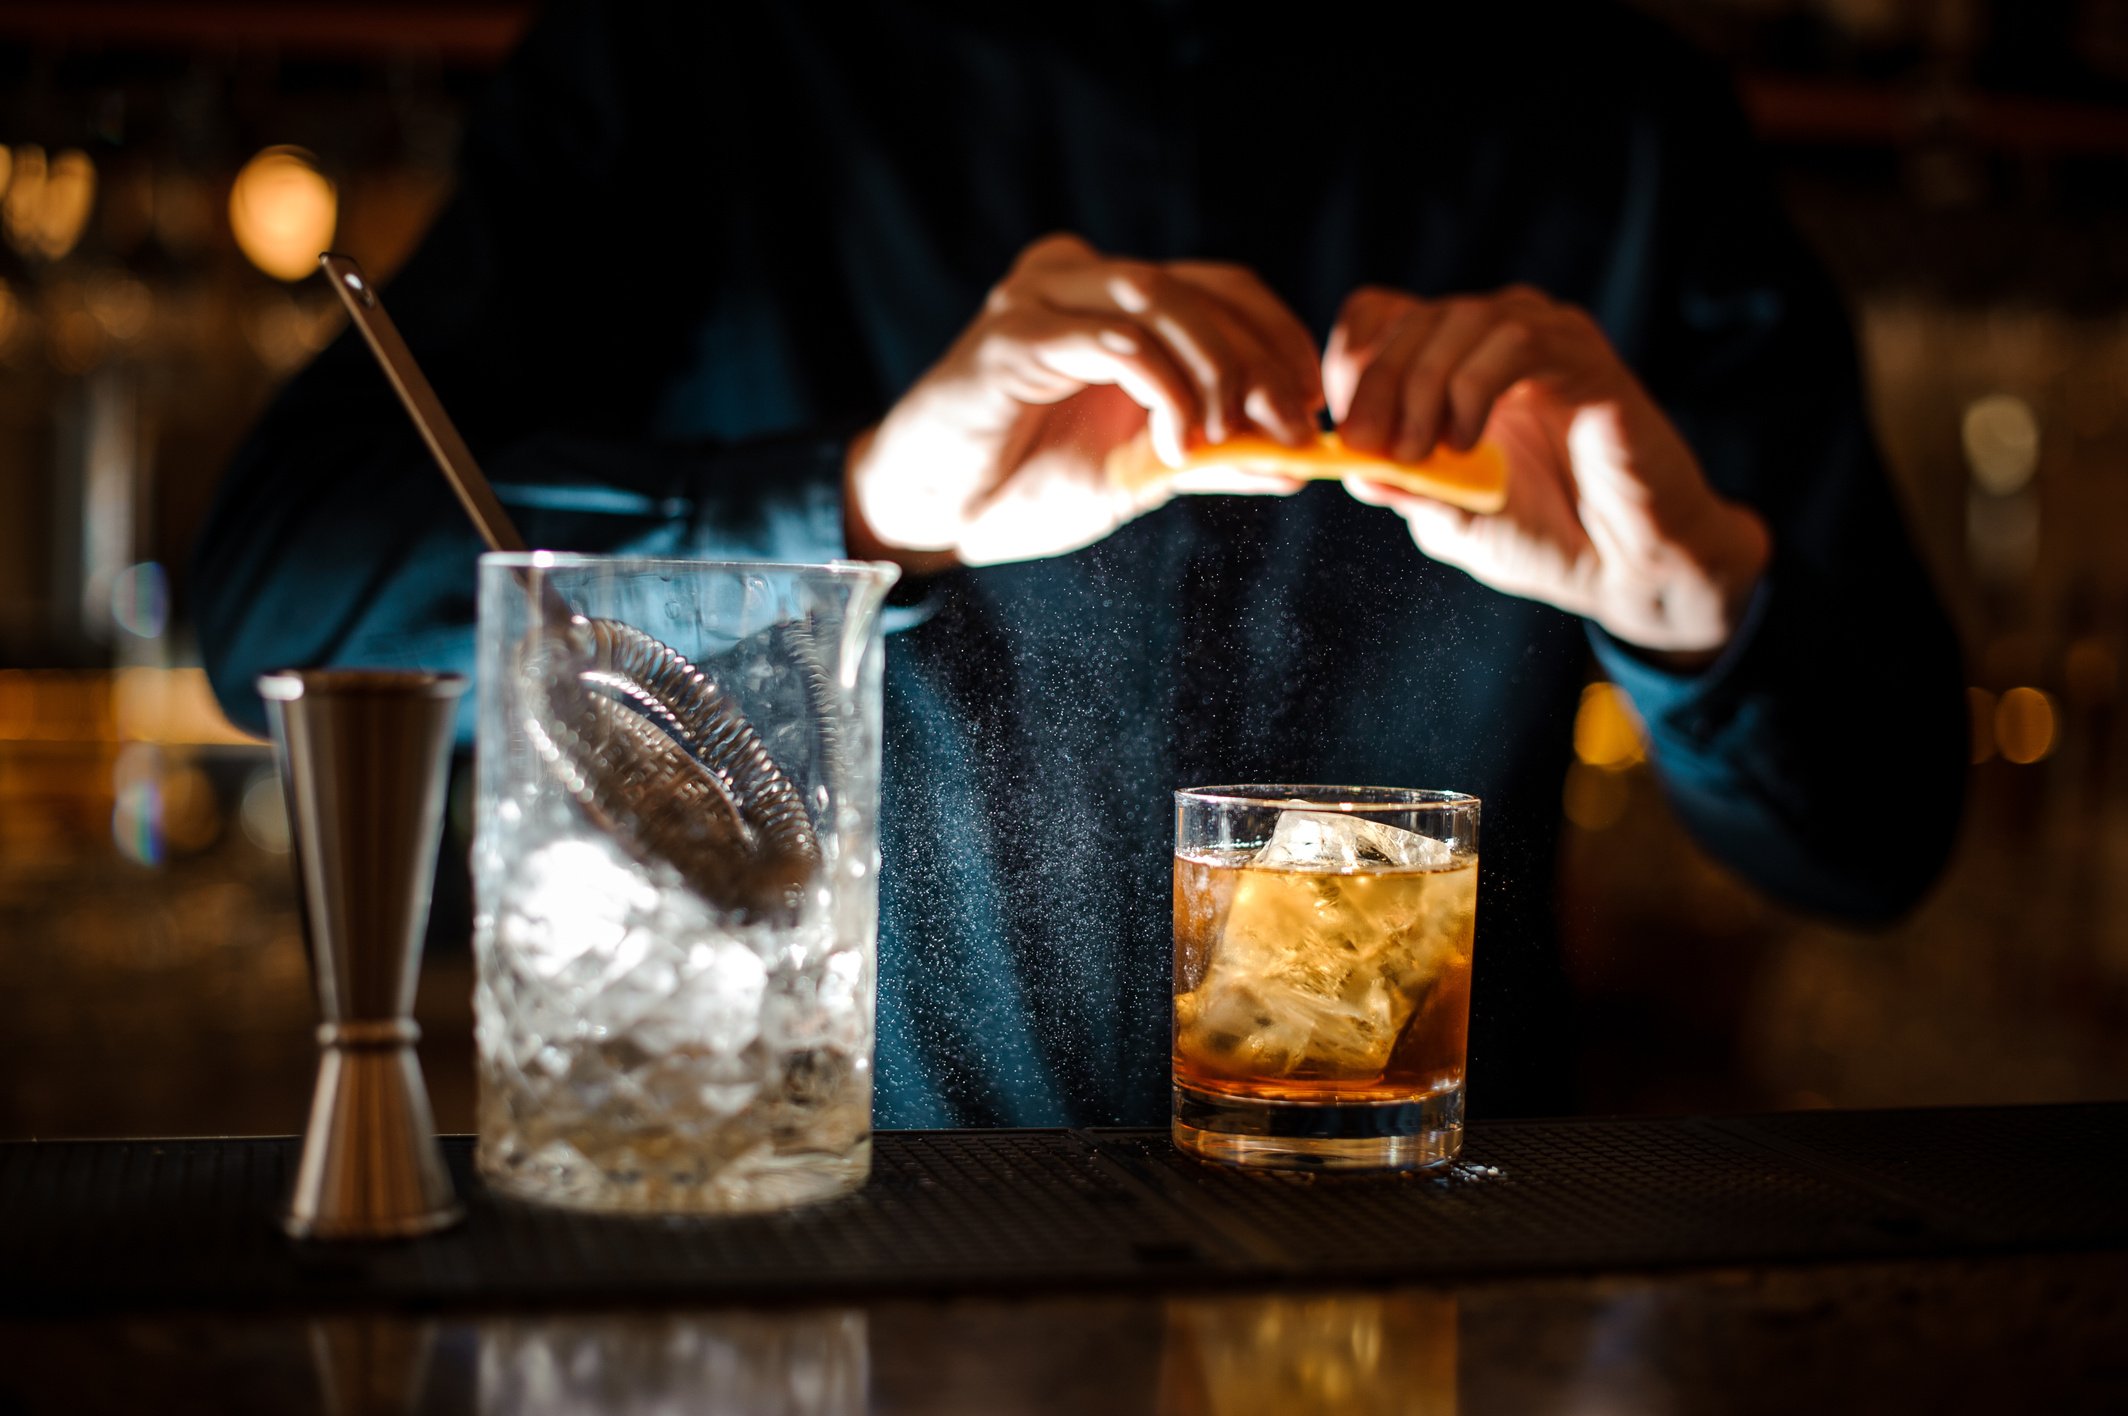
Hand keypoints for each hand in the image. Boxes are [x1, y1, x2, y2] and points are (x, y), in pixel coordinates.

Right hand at [846, 233, 1322, 571]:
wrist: (931, 512)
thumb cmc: (1023, 486)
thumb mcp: (1138, 472)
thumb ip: (1213, 456)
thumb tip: (1298, 463)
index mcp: (1113, 297)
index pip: (1224, 288)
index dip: (1280, 339)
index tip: (1311, 407)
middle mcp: (1078, 278)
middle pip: (1204, 290)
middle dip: (1260, 362)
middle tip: (1290, 430)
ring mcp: (1041, 298)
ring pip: (1163, 303)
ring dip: (1216, 374)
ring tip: (1226, 441)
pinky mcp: (1013, 335)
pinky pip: (1117, 343)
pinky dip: (1164, 392)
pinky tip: (1173, 446)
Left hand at [1325, 285, 1769, 659]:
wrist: (1625, 568)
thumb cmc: (1543, 540)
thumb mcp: (1449, 518)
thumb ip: (1402, 486)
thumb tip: (1347, 460)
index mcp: (1454, 366)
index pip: (1380, 316)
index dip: (1352, 360)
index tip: (1346, 430)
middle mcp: (1496, 339)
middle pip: (1410, 316)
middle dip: (1375, 380)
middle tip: (1366, 443)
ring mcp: (1544, 340)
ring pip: (1460, 319)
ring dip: (1423, 385)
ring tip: (1420, 453)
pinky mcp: (1585, 357)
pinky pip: (1517, 340)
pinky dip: (1475, 388)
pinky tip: (1467, 444)